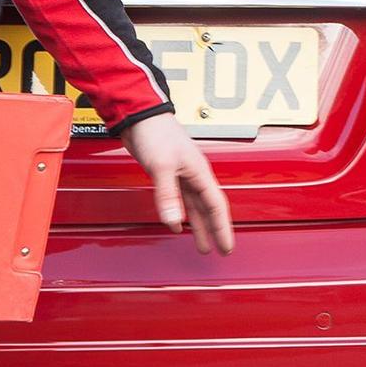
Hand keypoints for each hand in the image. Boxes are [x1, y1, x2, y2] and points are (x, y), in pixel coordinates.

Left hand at [121, 113, 234, 254]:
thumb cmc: (156, 133)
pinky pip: (179, 200)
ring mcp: (181, 174)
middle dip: (215, 230)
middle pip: (209, 208)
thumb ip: (167, 194)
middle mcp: (194, 174)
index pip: (216, 205)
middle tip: (221, 250)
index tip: (226, 247)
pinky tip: (176, 224)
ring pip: (194, 206)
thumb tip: (172, 221)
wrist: (139, 116)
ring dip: (198, 226)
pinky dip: (179, 214)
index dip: (222, 228)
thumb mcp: (162, 166)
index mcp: (200, 172)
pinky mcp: (167, 173)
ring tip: (202, 245)